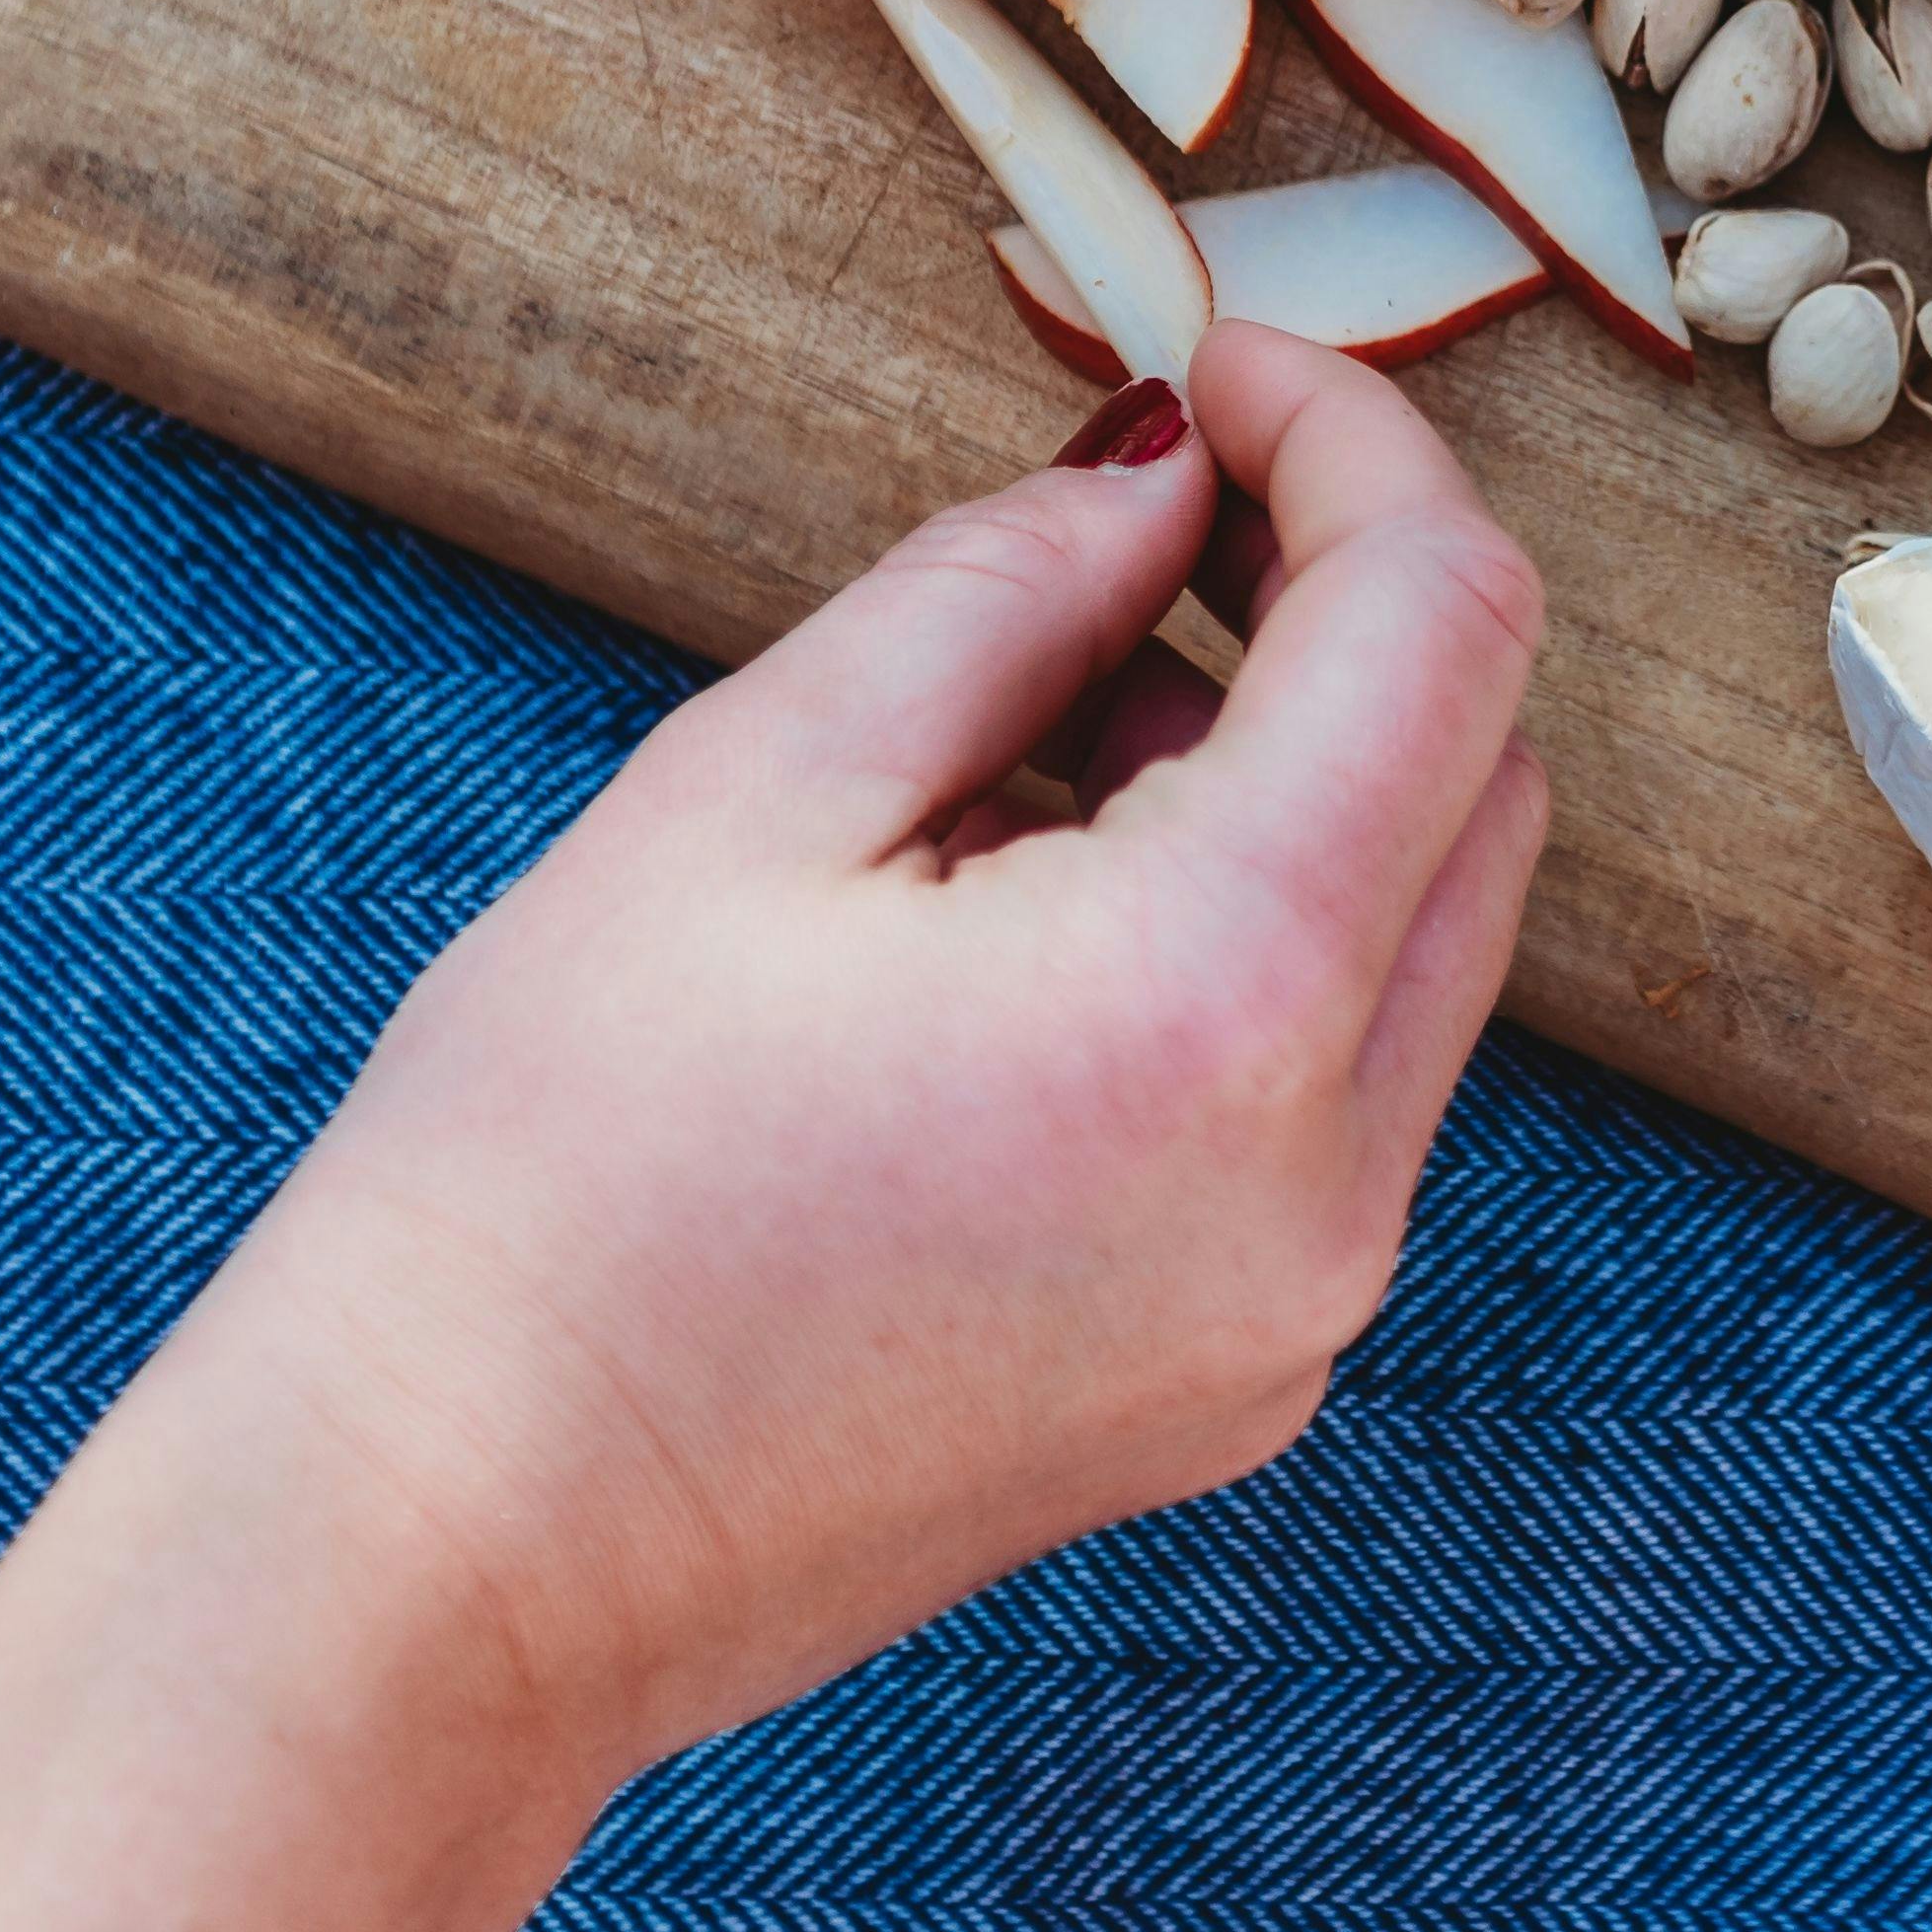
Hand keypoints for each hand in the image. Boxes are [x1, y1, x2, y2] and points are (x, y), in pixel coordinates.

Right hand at [0, 327, 1547, 1931]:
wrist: (446, 1558)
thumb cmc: (541, 1187)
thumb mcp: (750, 797)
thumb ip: (1006, 595)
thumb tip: (1162, 473)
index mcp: (1225, 1002)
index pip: (1446, 624)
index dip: (1355, 442)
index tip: (1218, 373)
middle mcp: (1328, 1173)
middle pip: (1485, 776)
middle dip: (1347, 602)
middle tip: (1148, 511)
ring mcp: (1306, 1300)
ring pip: (1430, 933)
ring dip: (1301, 775)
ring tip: (1016, 746)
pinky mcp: (1245, 1370)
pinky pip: (1344, 1087)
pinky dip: (1257, 944)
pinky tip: (1024, 919)